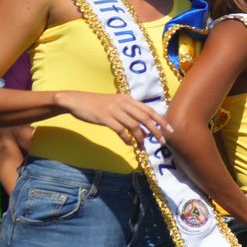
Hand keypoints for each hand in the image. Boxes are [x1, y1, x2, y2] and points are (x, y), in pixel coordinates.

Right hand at [56, 91, 171, 146]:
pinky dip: (127, 138)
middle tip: (161, 141)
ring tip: (143, 146)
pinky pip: (120, 130)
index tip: (170, 130)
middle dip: (156, 131)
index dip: (161, 120)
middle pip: (145, 118)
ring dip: (141, 138)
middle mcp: (123, 103)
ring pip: (134, 126)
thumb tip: (144, 128)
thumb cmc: (97, 104)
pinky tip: (130, 144)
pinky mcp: (104, 118)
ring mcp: (114, 110)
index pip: (149, 110)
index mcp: (128, 99)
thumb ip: (129, 112)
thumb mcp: (116, 103)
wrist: (76, 101)